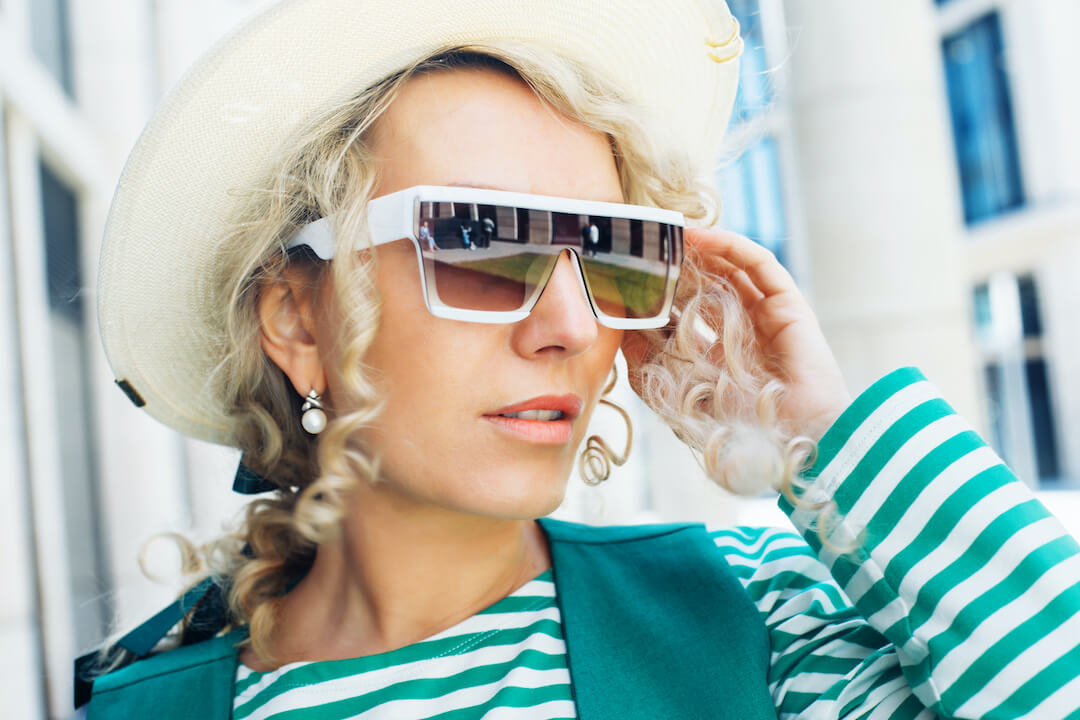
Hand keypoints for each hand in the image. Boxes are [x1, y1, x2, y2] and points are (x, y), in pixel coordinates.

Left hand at [622, 228, 850, 441]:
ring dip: (700, 248)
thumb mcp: (680, 395)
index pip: (686, 311)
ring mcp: (767, 315)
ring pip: (731, 268)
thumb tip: (621, 331)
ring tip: (668, 235)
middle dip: (678, 265)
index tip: (631, 276)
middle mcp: (744, 329)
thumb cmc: (742, 430)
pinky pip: (758, 264)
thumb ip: (649, 367)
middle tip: (647, 247)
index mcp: (719, 353)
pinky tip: (699, 239)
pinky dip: (729, 246)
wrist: (790, 441)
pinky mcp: (788, 304)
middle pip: (707, 283)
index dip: (662, 291)